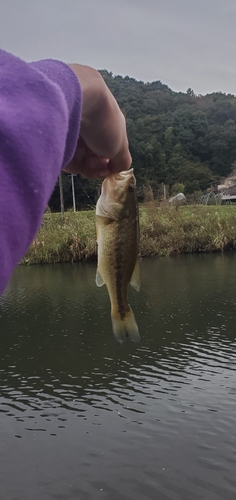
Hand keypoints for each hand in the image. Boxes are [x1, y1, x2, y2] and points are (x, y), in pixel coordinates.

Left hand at [64, 64, 131, 178]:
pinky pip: (62, 159)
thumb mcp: (120, 145)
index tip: (106, 168)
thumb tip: (116, 170)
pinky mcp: (54, 138)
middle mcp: (87, 130)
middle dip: (94, 167)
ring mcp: (70, 133)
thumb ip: (122, 160)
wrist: (78, 99)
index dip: (106, 165)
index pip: (104, 154)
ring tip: (84, 155)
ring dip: (82, 165)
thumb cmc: (103, 119)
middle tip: (93, 163)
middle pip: (89, 160)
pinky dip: (69, 161)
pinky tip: (72, 154)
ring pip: (76, 162)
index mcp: (104, 128)